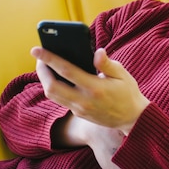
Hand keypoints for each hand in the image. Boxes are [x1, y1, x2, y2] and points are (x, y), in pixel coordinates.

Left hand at [31, 46, 149, 135]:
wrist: (132, 119)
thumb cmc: (128, 92)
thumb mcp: (122, 75)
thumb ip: (107, 64)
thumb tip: (97, 52)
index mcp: (95, 88)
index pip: (66, 71)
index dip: (49, 59)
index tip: (36, 49)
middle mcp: (84, 101)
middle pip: (51, 87)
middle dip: (41, 70)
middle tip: (39, 57)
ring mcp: (79, 109)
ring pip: (52, 95)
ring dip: (44, 80)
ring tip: (44, 65)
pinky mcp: (78, 113)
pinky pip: (60, 100)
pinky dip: (53, 87)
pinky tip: (55, 76)